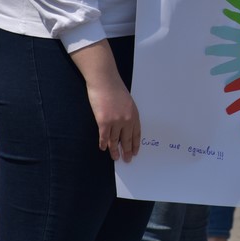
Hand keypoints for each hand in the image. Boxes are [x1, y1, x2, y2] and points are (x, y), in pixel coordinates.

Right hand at [70, 40, 140, 161]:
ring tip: (115, 158)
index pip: (136, 133)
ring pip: (115, 140)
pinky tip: (103, 148)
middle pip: (127, 139)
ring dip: (114, 150)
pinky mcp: (103, 121)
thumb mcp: (127, 101)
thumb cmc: (114, 88)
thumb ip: (126, 113)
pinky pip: (104, 136)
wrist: (104, 80)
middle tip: (127, 159)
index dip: (135, 143)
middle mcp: (126, 119)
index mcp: (134, 114)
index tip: (135, 151)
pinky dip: (103, 143)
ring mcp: (115, 121)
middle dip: (127, 150)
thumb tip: (124, 125)